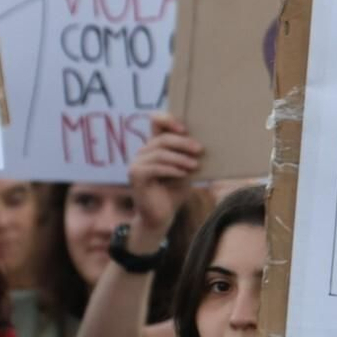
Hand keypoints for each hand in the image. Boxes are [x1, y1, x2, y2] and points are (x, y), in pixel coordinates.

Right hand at [128, 113, 203, 237]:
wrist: (161, 217)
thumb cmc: (174, 192)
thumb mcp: (185, 169)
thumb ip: (187, 156)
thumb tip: (201, 144)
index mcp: (154, 146)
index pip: (156, 122)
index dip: (168, 120)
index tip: (184, 129)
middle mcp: (143, 152)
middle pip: (162, 138)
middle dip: (183, 143)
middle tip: (200, 150)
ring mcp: (136, 163)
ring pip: (160, 153)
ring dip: (180, 158)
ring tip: (195, 165)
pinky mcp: (135, 175)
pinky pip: (155, 167)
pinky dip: (172, 169)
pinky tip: (184, 174)